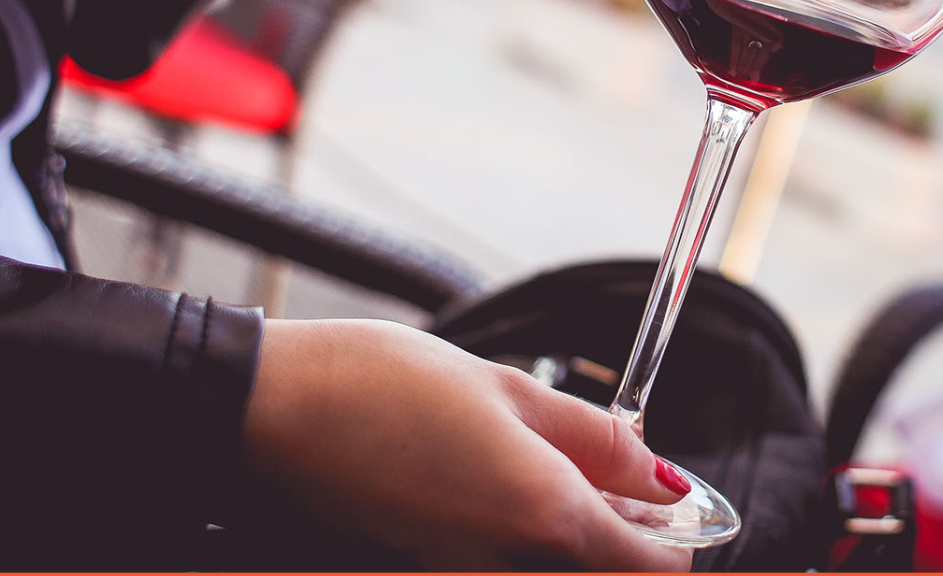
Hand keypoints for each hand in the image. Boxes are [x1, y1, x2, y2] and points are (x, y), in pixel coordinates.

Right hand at [242, 318, 692, 570]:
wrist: (266, 412)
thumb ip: (596, 440)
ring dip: (571, 541)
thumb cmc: (379, 386)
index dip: (676, 537)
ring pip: (552, 574)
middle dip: (623, 541)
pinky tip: (494, 490)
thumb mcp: (507, 389)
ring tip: (543, 473)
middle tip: (609, 479)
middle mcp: (510, 570)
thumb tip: (660, 476)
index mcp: (546, 519)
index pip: (657, 572)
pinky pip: (500, 569)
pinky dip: (520, 543)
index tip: (668, 500)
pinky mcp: (425, 575)